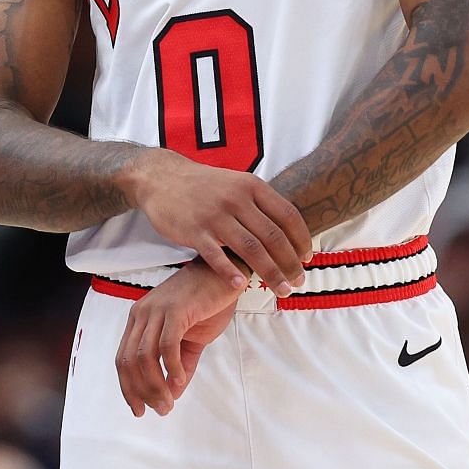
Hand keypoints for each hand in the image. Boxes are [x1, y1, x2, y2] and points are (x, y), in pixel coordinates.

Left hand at [117, 265, 241, 416]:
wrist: (224, 273)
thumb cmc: (206, 304)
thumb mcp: (191, 340)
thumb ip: (180, 366)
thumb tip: (172, 394)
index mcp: (139, 319)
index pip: (123, 359)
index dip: (128, 388)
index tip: (140, 410)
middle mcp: (141, 314)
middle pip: (129, 361)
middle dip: (141, 391)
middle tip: (159, 410)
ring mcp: (156, 310)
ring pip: (144, 355)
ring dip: (155, 384)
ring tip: (169, 402)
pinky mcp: (175, 310)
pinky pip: (167, 344)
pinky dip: (171, 367)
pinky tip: (180, 380)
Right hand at [126, 149, 311, 290]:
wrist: (161, 177)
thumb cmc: (203, 186)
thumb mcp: (235, 183)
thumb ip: (259, 204)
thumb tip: (289, 230)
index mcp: (251, 186)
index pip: (288, 215)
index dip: (302, 240)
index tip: (307, 259)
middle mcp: (236, 199)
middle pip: (273, 237)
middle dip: (291, 264)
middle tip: (298, 283)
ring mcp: (215, 215)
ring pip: (252, 249)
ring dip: (271, 273)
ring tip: (281, 290)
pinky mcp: (194, 230)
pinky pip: (217, 256)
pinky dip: (231, 273)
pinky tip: (242, 286)